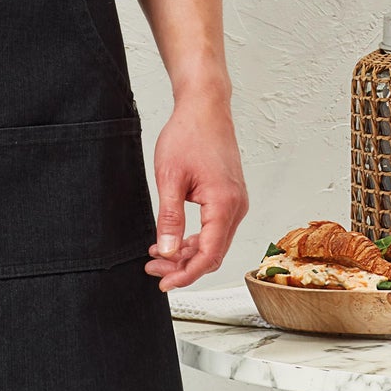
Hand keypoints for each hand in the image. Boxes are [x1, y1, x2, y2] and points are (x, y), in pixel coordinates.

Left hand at [144, 93, 248, 291]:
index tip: (163, 283)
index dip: (186, 274)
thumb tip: (167, 252)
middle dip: (183, 266)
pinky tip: (173, 239)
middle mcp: (236, 206)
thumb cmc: (189, 134)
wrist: (205, 106)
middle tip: (153, 269)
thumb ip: (169, 218)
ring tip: (157, 256)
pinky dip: (195, 238)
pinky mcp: (230, 196)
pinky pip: (215, 228)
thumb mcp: (170, 178)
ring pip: (214, 242)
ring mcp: (236, 202)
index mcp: (224, 204)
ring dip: (187, 253)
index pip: (208, 255)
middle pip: (213, 253)